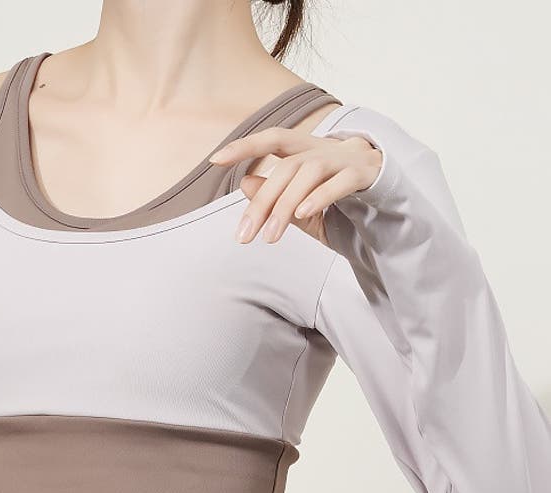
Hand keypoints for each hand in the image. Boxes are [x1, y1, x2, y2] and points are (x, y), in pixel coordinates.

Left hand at [208, 126, 382, 247]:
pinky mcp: (367, 173)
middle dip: (262, 203)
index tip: (215, 160)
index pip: (272, 140)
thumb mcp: (303, 206)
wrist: (394, 200)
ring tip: (270, 236)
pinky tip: (301, 214)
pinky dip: (319, 197)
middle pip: (286, 168)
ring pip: (308, 173)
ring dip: (284, 206)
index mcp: (308, 151)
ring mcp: (347, 158)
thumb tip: (244, 183)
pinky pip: (340, 182)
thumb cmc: (342, 203)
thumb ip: (277, 197)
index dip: (245, 146)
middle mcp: (325, 148)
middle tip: (244, 236)